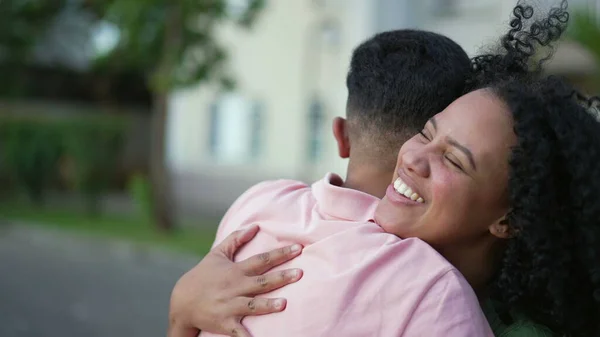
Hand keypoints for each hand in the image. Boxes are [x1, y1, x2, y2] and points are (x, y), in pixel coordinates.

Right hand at [168, 224, 303, 336]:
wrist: (182, 302)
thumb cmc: (203, 276)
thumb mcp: (217, 254)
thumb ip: (236, 239)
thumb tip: (255, 226)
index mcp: (236, 270)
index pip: (261, 260)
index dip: (280, 254)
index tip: (298, 248)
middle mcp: (234, 287)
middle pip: (261, 282)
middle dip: (280, 278)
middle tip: (300, 273)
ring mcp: (230, 306)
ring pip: (252, 305)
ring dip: (267, 305)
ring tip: (284, 304)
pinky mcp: (225, 323)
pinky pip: (239, 332)